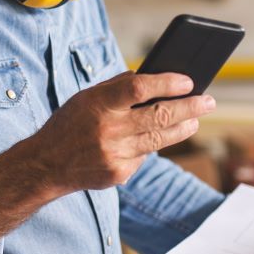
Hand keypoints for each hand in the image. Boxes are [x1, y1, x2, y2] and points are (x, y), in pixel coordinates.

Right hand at [33, 71, 215, 193]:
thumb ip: (117, 87)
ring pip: (160, 139)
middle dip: (190, 107)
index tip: (188, 81)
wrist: (45, 165)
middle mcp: (108, 130)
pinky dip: (152, 146)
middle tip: (209, 101)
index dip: (167, 83)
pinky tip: (159, 138)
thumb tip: (154, 79)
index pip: (140, 88)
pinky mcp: (118, 174)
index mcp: (98, 104)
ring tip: (196, 119)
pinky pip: (144, 156)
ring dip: (183, 128)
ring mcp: (114, 154)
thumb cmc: (70, 124)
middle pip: (160, 116)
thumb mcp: (86, 98)